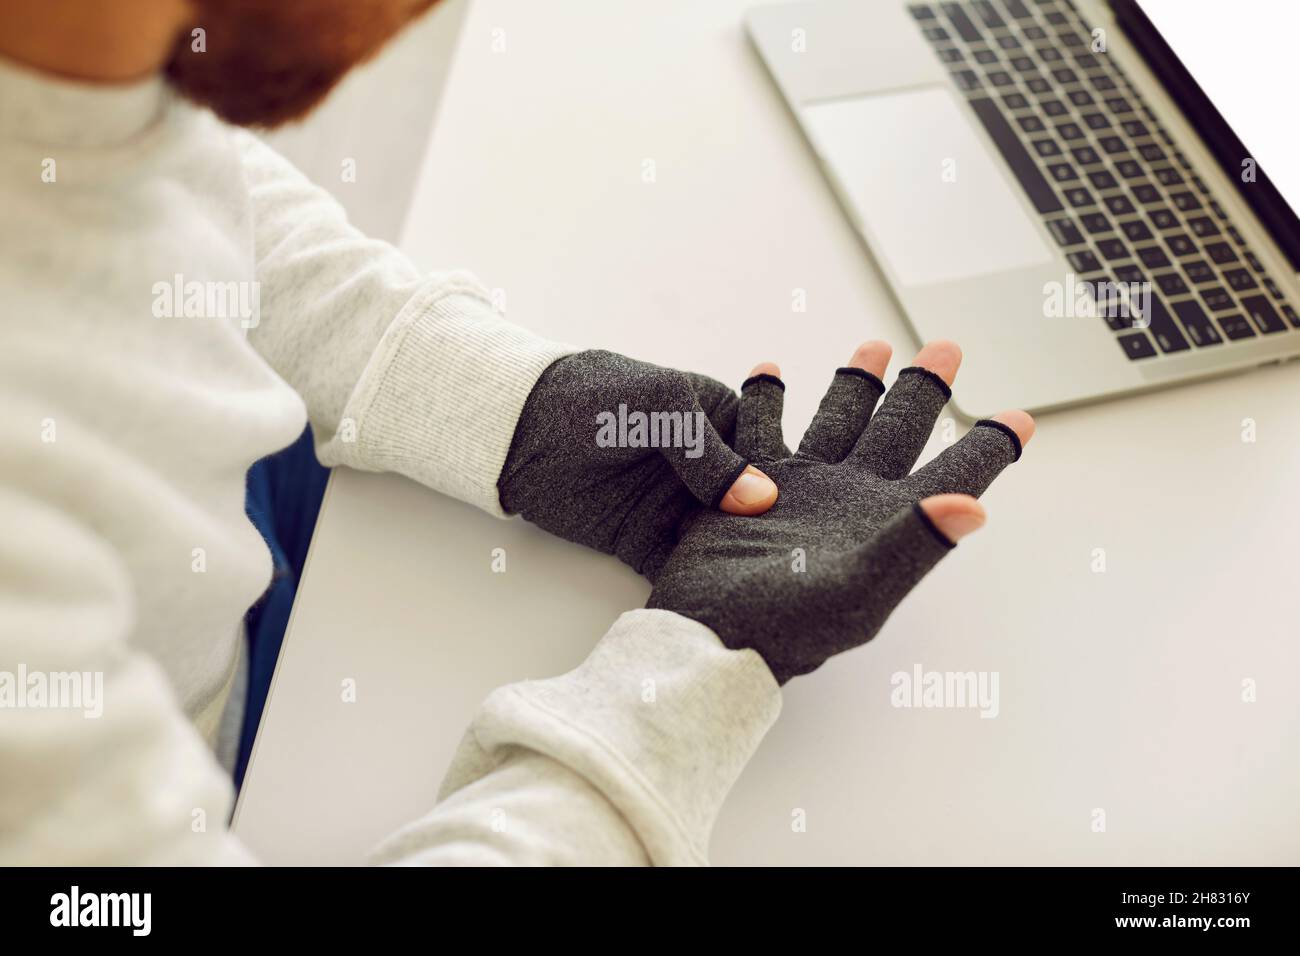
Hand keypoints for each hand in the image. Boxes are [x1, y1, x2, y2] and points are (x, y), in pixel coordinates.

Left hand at [498, 350, 779, 577]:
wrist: (520, 427)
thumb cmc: (595, 396)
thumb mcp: (662, 408)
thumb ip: (709, 454)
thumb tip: (762, 497)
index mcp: (723, 425)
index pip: (769, 461)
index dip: (790, 489)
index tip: (815, 520)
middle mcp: (707, 473)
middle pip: (748, 511)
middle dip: (767, 537)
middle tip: (797, 570)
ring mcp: (677, 509)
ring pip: (718, 542)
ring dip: (734, 563)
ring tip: (764, 593)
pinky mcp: (646, 542)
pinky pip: (678, 565)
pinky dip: (694, 582)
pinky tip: (716, 599)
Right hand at [647, 340, 1033, 683]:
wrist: (711, 636)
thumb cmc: (787, 628)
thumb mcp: (857, 591)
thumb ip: (913, 544)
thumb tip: (975, 507)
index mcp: (889, 522)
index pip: (954, 475)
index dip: (988, 448)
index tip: (1021, 419)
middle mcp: (852, 498)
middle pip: (898, 429)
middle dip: (923, 388)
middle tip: (947, 347)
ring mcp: (803, 487)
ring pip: (838, 419)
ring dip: (856, 382)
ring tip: (873, 346)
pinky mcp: (750, 483)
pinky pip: (762, 429)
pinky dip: (765, 399)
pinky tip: (769, 370)